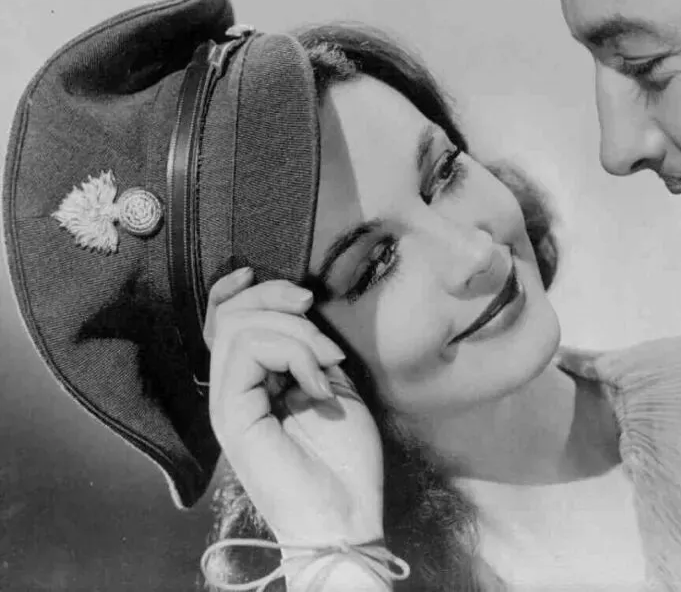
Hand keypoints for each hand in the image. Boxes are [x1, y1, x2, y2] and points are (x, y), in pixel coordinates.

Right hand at [204, 268, 384, 547]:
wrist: (346, 511)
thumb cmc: (345, 457)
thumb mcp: (331, 383)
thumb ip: (307, 346)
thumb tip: (299, 305)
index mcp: (253, 380)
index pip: (225, 319)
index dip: (242, 288)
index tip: (280, 279)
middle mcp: (232, 388)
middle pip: (229, 312)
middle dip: (279, 298)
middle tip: (319, 318)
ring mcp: (227, 401)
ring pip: (239, 326)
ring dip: (295, 332)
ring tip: (326, 366)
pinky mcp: (230, 413)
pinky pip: (248, 350)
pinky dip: (292, 353)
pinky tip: (316, 384)